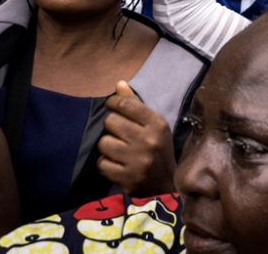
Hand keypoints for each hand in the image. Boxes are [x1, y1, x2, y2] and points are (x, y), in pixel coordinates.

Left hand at [97, 81, 175, 195]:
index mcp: (157, 124)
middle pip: (110, 121)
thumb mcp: (154, 125)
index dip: (113, 102)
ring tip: (118, 150)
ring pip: (104, 143)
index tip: (112, 106)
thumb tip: (119, 83)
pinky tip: (117, 164)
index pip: (125, 104)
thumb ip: (135, 104)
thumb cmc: (157, 149)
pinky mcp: (127, 178)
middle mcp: (148, 140)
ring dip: (108, 146)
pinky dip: (106, 164)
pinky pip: (102, 163)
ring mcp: (138, 160)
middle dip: (112, 127)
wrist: (166, 184)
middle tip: (119, 132)